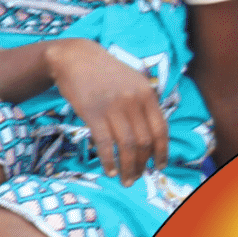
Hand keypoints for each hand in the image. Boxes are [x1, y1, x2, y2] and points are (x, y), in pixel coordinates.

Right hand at [42, 37, 169, 184]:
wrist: (75, 57)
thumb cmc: (105, 72)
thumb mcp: (133, 80)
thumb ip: (145, 103)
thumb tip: (152, 136)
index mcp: (147, 93)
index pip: (161, 130)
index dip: (162, 152)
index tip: (159, 167)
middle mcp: (133, 101)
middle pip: (144, 142)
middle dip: (142, 165)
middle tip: (137, 177)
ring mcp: (113, 107)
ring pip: (126, 146)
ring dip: (127, 168)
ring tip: (125, 180)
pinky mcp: (93, 113)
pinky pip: (105, 143)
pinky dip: (108, 160)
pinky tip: (109, 170)